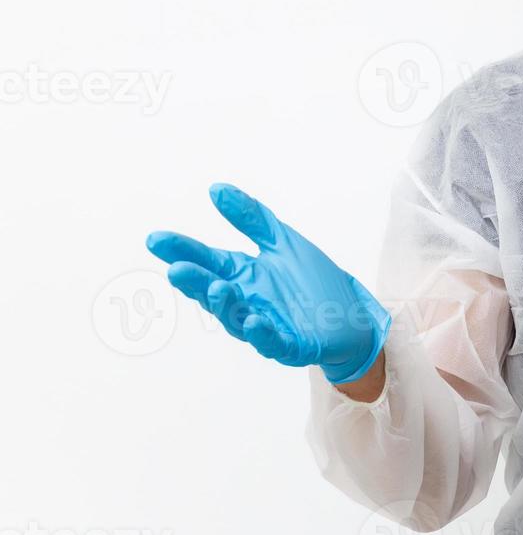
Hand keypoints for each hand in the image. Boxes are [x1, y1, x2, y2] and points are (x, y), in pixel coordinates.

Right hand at [146, 183, 390, 383]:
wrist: (353, 314)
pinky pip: (273, 342)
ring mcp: (267, 325)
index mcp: (243, 275)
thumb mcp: (283, 242)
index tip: (155, 239)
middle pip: (214, 291)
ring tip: (216, 286)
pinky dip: (262, 335)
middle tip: (175, 269)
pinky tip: (255, 322)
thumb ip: (252, 219)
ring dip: (226, 305)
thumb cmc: (313, 280)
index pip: (208, 260)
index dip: (183, 251)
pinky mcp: (291, 345)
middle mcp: (247, 302)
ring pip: (237, 318)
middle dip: (194, 281)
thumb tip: (216, 189)